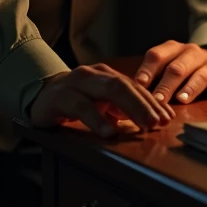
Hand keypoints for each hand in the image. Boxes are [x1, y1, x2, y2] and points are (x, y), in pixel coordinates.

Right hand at [29, 63, 174, 137]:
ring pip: (107, 90)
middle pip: (124, 85)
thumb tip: (150, 118)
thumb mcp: (100, 104)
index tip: (167, 117)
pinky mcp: (60, 97)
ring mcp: (76, 83)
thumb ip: (121, 108)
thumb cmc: (74, 101)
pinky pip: (81, 107)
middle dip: (144, 103)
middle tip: (159, 121)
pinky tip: (108, 131)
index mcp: (105, 75)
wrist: (38, 96)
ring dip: (129, 108)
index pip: (134, 86)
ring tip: (143, 125)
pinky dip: (97, 119)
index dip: (151, 102)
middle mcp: (93, 75)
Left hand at [134, 40, 206, 103]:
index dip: (147, 70)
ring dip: (190, 87)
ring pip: (199, 73)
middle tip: (158, 100)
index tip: (140, 85)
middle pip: (176, 67)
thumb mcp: (168, 69)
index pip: (157, 56)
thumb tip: (130, 95)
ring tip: (182, 100)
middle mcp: (191, 52)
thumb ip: (153, 80)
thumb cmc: (186, 70)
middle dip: (166, 85)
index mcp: (173, 49)